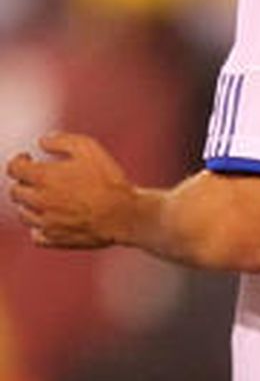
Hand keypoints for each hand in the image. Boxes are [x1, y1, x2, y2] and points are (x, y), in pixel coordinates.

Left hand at [6, 132, 134, 248]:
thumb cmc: (109, 179)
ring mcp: (45, 222)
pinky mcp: (55, 239)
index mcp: (42, 177)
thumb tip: (42, 141)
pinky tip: (51, 220)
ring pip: (23, 214)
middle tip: (39, 178)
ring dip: (30, 204)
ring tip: (47, 198)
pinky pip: (36, 235)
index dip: (18, 160)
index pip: (13, 168)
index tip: (28, 158)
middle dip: (24, 182)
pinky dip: (38, 228)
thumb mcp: (89, 148)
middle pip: (15, 192)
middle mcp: (38, 201)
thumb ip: (61, 140)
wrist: (124, 214)